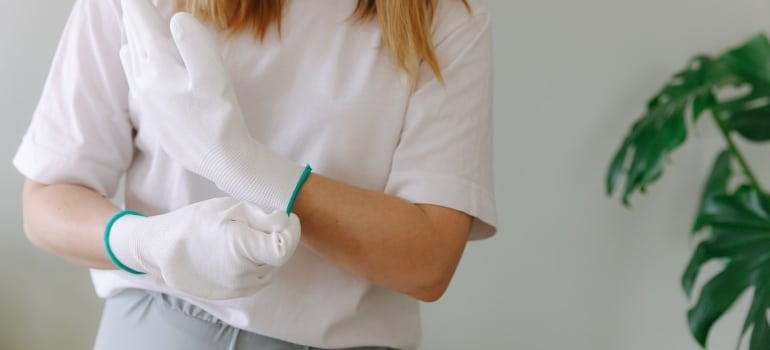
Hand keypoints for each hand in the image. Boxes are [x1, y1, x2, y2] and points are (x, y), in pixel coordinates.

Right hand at [106, 197, 300, 299]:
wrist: (165, 248)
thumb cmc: (197, 222)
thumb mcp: (230, 208)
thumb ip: (262, 217)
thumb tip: (285, 222)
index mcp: (243, 249)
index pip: (286, 247)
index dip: (291, 230)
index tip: (285, 217)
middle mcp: (244, 274)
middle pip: (280, 256)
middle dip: (277, 237)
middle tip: (257, 223)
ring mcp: (240, 287)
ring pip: (272, 266)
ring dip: (266, 251)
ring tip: (242, 237)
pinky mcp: (237, 293)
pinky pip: (260, 276)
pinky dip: (257, 263)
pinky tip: (237, 251)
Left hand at [119, 0, 309, 213]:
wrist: (219, 159)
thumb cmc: (220, 117)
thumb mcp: (214, 76)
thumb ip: (194, 42)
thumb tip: (176, 18)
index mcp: (158, 64)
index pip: (142, 20)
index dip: (139, 4)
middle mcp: (144, 78)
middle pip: (135, 36)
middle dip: (136, 16)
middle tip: (137, 6)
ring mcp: (145, 97)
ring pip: (131, 55)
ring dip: (135, 37)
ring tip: (138, 23)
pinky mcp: (151, 112)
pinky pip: (135, 75)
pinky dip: (137, 58)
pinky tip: (141, 59)